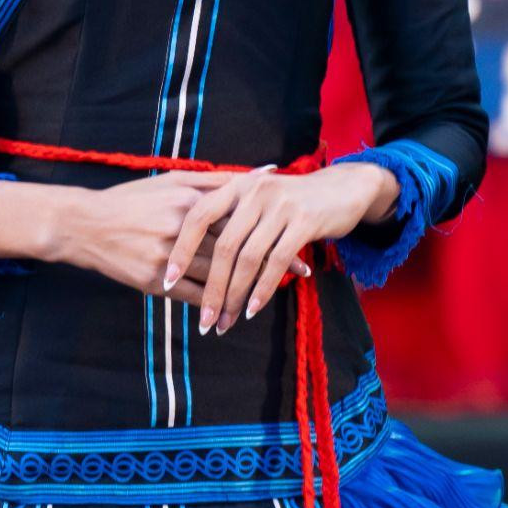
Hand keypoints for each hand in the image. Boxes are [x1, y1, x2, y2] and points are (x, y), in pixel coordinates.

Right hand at [62, 170, 305, 305]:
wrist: (85, 224)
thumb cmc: (132, 200)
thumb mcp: (171, 180)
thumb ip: (217, 179)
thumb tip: (262, 172)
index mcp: (190, 200)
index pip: (242, 218)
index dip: (273, 231)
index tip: (301, 238)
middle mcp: (183, 227)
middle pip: (237, 249)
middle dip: (272, 261)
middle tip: (302, 271)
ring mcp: (167, 255)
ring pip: (217, 278)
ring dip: (245, 290)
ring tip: (268, 298)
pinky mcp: (152, 280)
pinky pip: (191, 296)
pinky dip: (212, 306)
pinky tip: (229, 313)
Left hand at [165, 162, 397, 334]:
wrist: (341, 188)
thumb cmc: (288, 200)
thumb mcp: (253, 198)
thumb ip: (226, 216)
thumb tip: (190, 253)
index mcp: (234, 185)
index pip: (197, 218)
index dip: (181, 250)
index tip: (166, 282)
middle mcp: (253, 192)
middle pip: (222, 246)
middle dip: (210, 287)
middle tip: (202, 319)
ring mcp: (279, 205)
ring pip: (248, 258)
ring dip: (234, 295)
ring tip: (224, 322)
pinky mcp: (303, 221)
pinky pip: (276, 261)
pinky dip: (262, 289)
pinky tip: (253, 309)